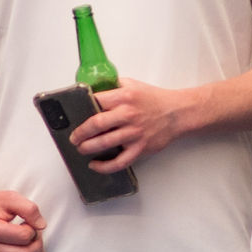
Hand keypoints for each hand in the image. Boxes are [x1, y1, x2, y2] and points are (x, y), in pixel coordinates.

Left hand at [70, 76, 196, 171]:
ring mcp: (134, 133)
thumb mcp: (132, 85)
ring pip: (104, 143)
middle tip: (74, 138)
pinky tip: (95, 165)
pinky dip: (104, 166)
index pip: (95, 102)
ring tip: (81, 149)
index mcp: (124, 96)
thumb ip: (112, 87)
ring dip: (87, 148)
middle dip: (80, 133)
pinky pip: (119, 162)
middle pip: (96, 124)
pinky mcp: (140, 148)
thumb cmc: (153, 99)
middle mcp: (128, 114)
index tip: (74, 116)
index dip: (81, 109)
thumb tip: (90, 92)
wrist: (177, 112)